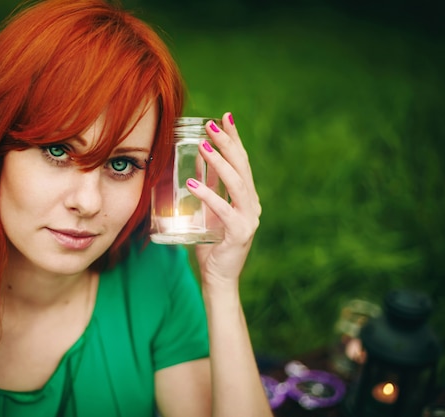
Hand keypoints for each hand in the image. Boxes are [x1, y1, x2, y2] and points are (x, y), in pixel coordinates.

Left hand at [186, 112, 261, 290]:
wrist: (219, 278)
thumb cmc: (211, 243)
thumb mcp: (207, 207)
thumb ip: (207, 183)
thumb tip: (197, 155)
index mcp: (246, 196)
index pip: (242, 161)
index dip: (234, 138)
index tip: (225, 117)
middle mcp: (252, 204)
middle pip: (242, 167)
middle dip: (227, 143)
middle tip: (211, 125)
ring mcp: (248, 218)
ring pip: (237, 184)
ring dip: (219, 162)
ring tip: (203, 145)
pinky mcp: (240, 233)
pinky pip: (224, 210)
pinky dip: (208, 196)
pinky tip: (192, 184)